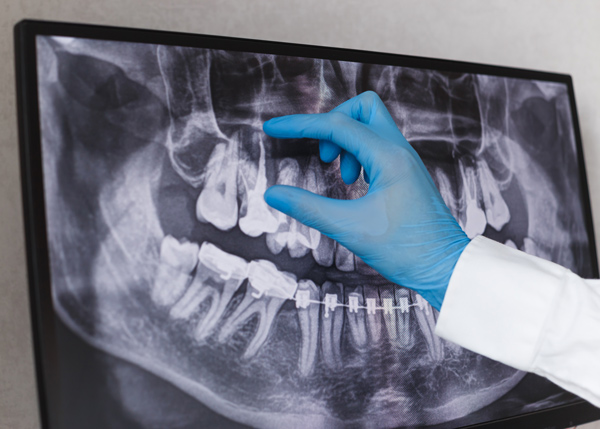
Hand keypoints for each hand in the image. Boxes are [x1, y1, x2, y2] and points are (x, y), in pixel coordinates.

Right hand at [263, 91, 469, 310]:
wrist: (446, 268)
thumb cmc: (408, 250)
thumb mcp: (350, 229)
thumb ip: (308, 208)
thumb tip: (273, 194)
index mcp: (388, 158)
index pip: (336, 126)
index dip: (299, 125)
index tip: (273, 129)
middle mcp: (400, 152)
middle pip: (362, 109)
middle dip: (333, 123)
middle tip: (323, 156)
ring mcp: (405, 162)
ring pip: (371, 127)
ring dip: (347, 143)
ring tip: (343, 177)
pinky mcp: (406, 175)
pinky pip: (378, 147)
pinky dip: (358, 156)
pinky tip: (355, 183)